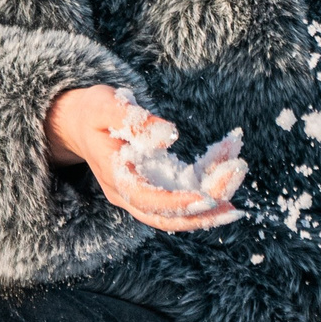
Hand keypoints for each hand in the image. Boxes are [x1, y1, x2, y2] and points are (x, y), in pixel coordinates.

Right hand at [44, 84, 242, 231]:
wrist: (82, 123)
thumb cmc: (95, 111)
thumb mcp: (106, 105)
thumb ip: (134, 119)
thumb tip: (168, 134)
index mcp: (114, 176)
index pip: (145, 200)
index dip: (176, 204)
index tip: (206, 198)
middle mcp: (128, 193)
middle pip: (166, 217)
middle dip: (203, 212)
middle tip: (235, 197)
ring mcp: (144, 192)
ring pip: (180, 209)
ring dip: (213, 198)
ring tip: (238, 172)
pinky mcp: (158, 185)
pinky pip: (186, 188)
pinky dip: (209, 176)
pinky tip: (228, 155)